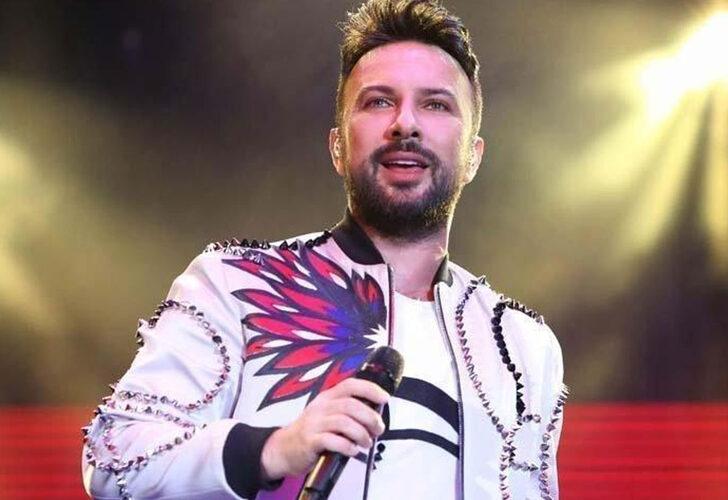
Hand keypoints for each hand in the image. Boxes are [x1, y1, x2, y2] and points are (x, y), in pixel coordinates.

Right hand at [259, 378, 388, 479]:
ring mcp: (314, 423)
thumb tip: (374, 414)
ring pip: (344, 422)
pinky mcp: (310, 441)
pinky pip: (333, 441)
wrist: (283, 448)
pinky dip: (347, 446)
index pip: (350, 385)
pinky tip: (352, 450)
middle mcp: (321, 407)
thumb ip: (346, 411)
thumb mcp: (326, 415)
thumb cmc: (311, 432)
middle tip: (378, 429)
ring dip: (361, 434)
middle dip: (370, 417)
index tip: (385, 399)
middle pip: (351, 405)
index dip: (370, 389)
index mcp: (327, 397)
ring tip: (366, 443)